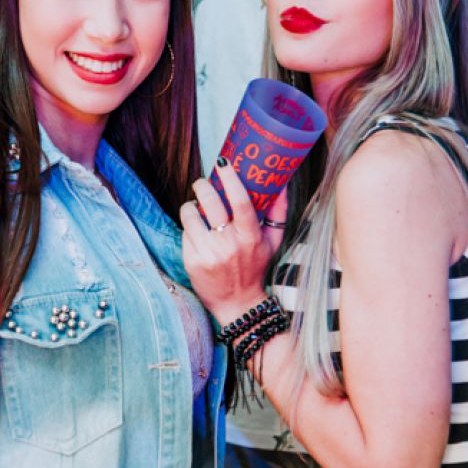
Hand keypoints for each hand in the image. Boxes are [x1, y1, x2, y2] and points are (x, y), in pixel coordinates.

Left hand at [180, 161, 287, 325]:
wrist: (238, 303)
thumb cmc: (255, 268)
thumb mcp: (272, 242)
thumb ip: (279, 213)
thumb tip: (282, 184)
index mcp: (250, 237)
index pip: (240, 201)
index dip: (230, 179)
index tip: (223, 164)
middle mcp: (230, 245)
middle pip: (211, 202)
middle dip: (202, 186)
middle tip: (202, 182)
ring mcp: (209, 254)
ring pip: (191, 215)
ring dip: (191, 205)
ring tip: (195, 207)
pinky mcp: (193, 262)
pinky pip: (185, 233)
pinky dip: (188, 227)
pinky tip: (195, 230)